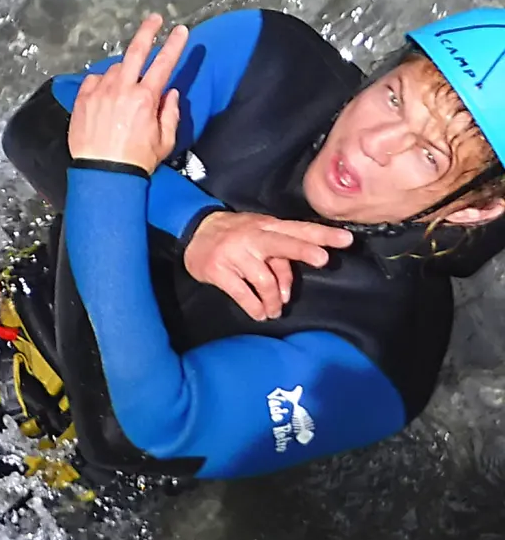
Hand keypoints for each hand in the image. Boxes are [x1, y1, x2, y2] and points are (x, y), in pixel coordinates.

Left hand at [68, 13, 188, 173]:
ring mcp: (99, 92)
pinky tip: (105, 94)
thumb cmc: (137, 161)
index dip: (174, 45)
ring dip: (122, 73)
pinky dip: (102, 83)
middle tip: (154, 19)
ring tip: (123, 92)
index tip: (181, 31)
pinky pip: (94, 80)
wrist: (103, 174)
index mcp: (145, 98)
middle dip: (148, 31)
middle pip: (136, 51)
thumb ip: (170, 113)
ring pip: (114, 69)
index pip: (164, 63)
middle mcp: (122, 89)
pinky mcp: (82, 99)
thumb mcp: (164, 141)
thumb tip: (169, 93)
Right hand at [183, 211, 353, 320]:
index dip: (321, 236)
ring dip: (274, 300)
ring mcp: (234, 253)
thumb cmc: (235, 236)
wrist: (193, 231)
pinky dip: (254, 306)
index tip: (346, 240)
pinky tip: (259, 313)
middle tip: (323, 260)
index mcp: (266, 226)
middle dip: (303, 250)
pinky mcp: (218, 270)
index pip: (298, 230)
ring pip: (264, 279)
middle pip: (281, 243)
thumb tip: (289, 289)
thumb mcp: (258, 237)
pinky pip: (242, 293)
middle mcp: (252, 237)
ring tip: (274, 310)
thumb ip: (278, 258)